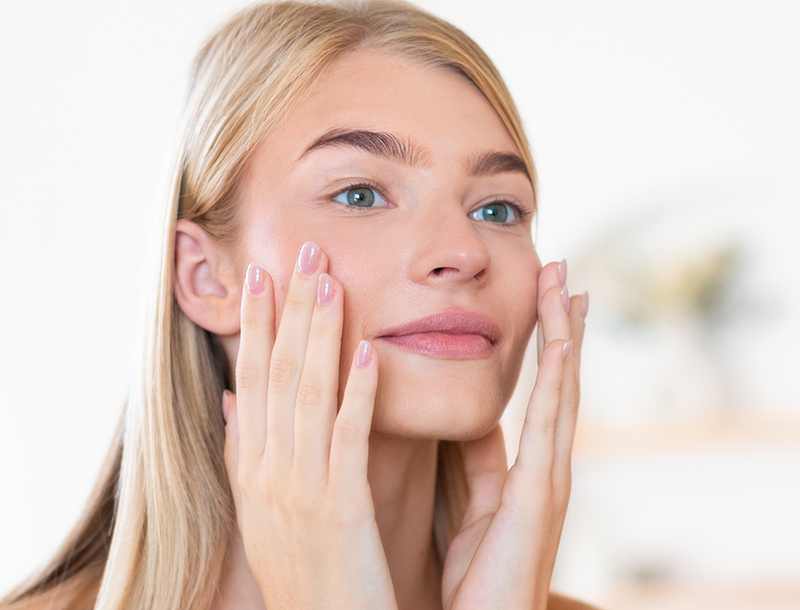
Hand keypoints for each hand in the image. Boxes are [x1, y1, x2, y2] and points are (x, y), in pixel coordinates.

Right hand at [222, 242, 398, 609]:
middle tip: (305, 250)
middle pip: (276, 373)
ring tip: (330, 280)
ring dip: (318, 333)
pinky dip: (354, 394)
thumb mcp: (260, 507)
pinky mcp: (339, 508)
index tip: (262, 273)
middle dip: (288, 309)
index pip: (250, 377)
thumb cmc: (301, 566)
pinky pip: (346, 440)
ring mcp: (299, 488)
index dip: (255, 323)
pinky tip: (365, 352)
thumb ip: (244, 450)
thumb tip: (233, 399)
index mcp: (250, 465)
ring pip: (306, 395)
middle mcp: (266, 469)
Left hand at [441, 260, 586, 608]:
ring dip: (565, 338)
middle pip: (556, 382)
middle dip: (559, 326)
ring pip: (560, 393)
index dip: (539, 344)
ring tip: (568, 287)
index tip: (541, 297)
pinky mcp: (540, 500)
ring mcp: (549, 482)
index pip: (533, 392)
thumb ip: (463, 463)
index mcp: (522, 468)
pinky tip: (563, 344)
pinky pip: (548, 429)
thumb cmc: (469, 578)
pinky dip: (558, 383)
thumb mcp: (460, 506)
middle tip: (561, 271)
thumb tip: (457, 418)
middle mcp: (544, 468)